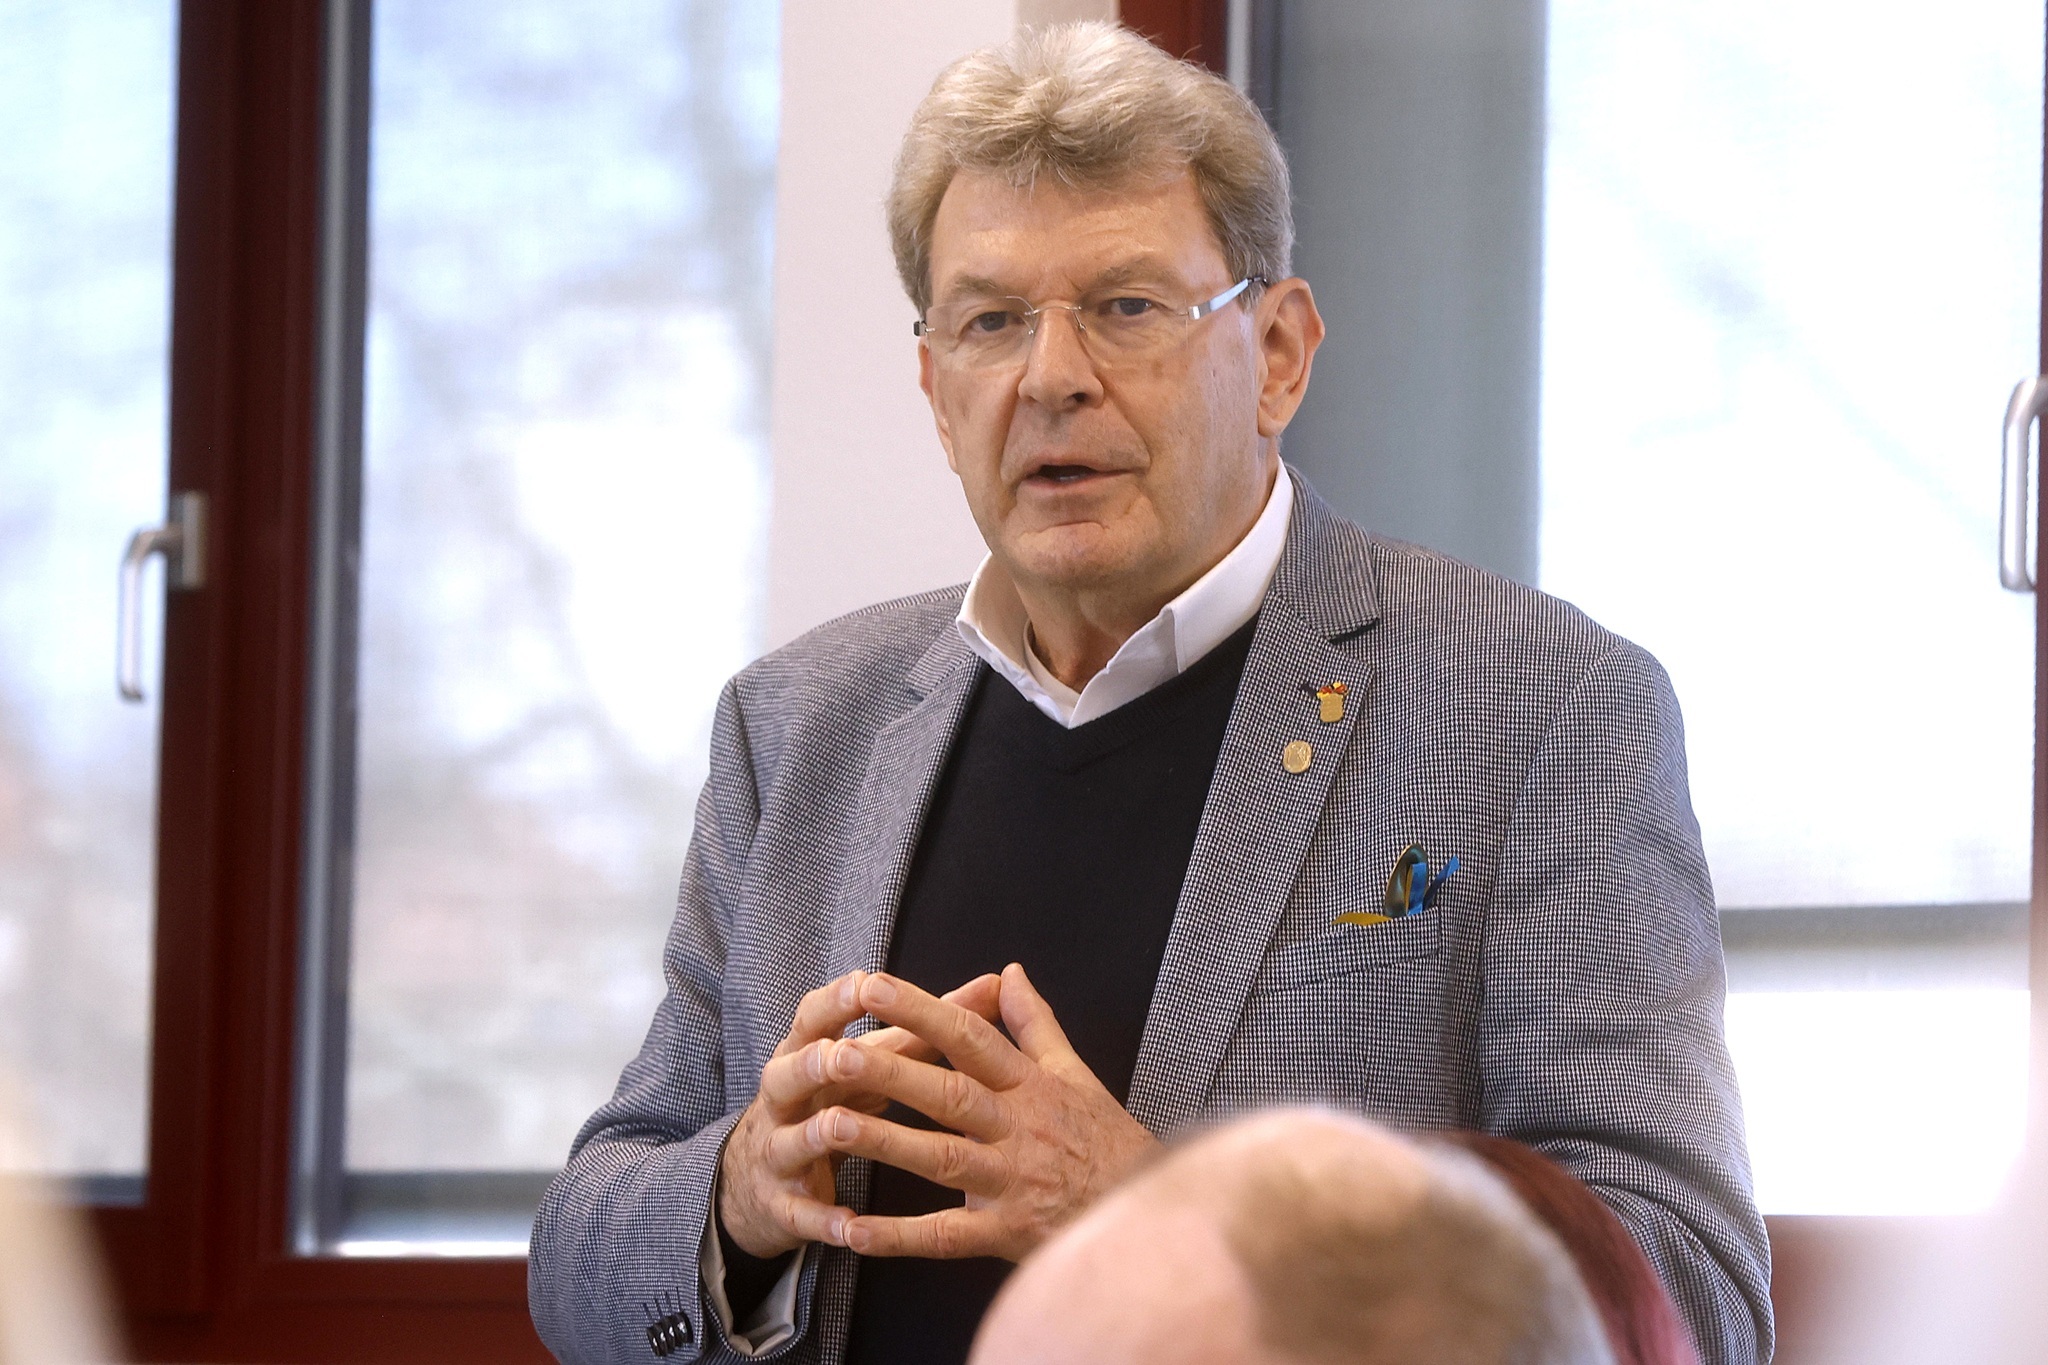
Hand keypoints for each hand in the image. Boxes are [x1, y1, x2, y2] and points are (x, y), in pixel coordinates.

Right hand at [717, 969, 1002, 1258]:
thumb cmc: (837, 1099)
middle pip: (791, 1073)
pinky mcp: (782, 1205)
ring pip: (791, 1139)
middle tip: (841, 1055)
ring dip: (816, 1133)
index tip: (866, 982)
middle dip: (815, 1063)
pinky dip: (823, 1218)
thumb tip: (996, 983)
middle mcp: (785, 1098)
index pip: (813, 1018)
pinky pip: (800, 1213)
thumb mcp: (875, 1061)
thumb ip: (929, 1025)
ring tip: (838, 1127)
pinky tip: (849, 1225)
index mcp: (807, 1054)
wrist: (765, 1178)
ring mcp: (778, 1152)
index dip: (837, 1001)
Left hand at [810, 962, 1161, 1262]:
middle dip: (890, 1072)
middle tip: (836, 1052)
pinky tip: (850, 1230)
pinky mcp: (1005, 1234)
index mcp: (1031, 1086)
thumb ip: (1036, 1025)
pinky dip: (897, 1236)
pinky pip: (944, 1237)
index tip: (875, 987)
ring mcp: (1010, 1183)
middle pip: (947, 1095)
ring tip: (829, 1127)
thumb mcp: (1078, 1075)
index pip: (971, 1039)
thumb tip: (1010, 972)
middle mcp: (1018, 1129)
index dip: (922, 1011)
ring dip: (884, 1144)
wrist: (1150, 1221)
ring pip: (939, 1159)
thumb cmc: (1108, 1144)